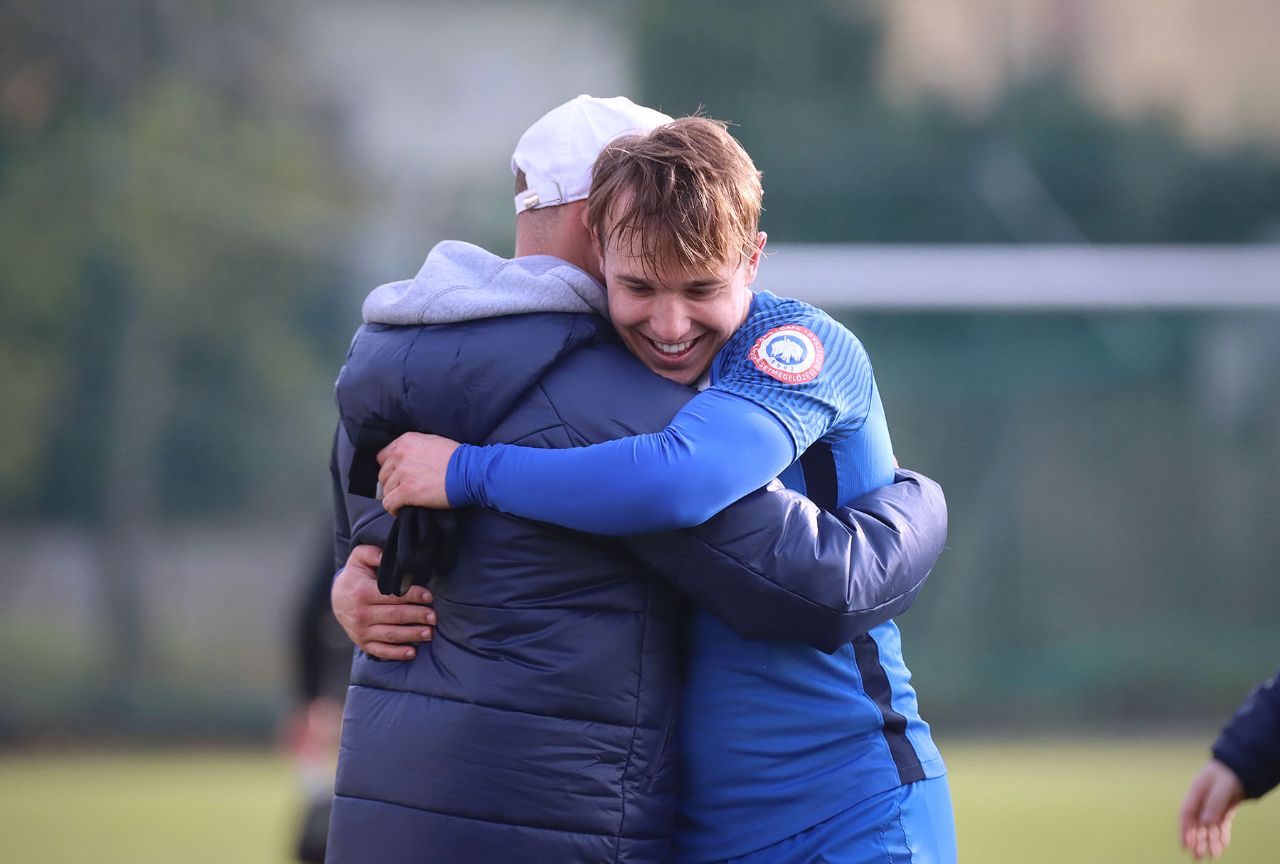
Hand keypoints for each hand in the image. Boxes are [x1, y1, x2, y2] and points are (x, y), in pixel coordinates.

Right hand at [331, 545, 436, 660]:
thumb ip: (371, 553)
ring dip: (412, 635)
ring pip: (390, 635)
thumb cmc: (355, 576)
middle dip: (417, 616)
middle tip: (434, 617)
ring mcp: (361, 631)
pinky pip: (381, 651)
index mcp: (361, 593)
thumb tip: (385, 555)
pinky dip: (397, 653)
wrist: (337, 598)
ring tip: (430, 633)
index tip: (429, 596)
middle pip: (394, 616)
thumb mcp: (359, 559)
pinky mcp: (363, 643)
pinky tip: (412, 652)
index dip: (412, 595)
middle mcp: (361, 614)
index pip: (391, 595)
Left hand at [377, 432, 459, 514]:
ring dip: (394, 496)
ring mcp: (402, 473)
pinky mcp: (406, 491)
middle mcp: (400, 455)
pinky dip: (393, 509)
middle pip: (383, 474)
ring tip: (405, 501)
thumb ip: (415, 448)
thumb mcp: (434, 442)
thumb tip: (408, 459)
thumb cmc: (458, 458)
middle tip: (403, 490)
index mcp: (406, 441)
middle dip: (391, 483)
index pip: (383, 456)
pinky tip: (401, 510)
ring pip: (385, 490)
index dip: (390, 468)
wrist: (470, 472)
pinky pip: (389, 503)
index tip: (397, 476)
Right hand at [1179, 759, 1244, 859]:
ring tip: (1212, 856)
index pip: (1187, 815)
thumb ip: (1214, 803)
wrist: (1239, 765)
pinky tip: (1223, 845)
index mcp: (1195, 793)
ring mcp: (1212, 805)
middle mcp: (1202, 801)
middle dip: (1197, 841)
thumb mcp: (1222, 786)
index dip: (1184, 831)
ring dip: (1210, 841)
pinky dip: (1221, 835)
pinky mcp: (1223, 808)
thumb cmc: (1228, 773)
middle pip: (1197, 824)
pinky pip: (1221, 824)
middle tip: (1197, 858)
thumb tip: (1205, 822)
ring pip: (1209, 827)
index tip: (1185, 846)